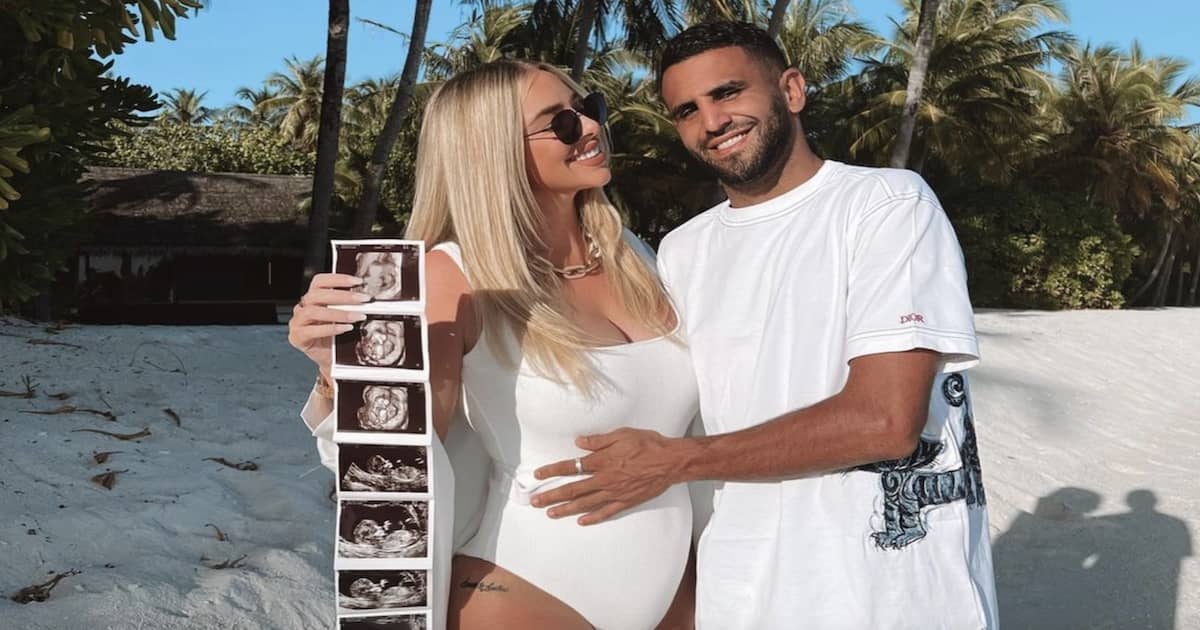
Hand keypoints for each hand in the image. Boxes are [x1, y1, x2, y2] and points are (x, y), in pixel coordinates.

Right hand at [287, 273, 370, 376]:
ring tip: (357, 316)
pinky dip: (330, 328)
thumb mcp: (342, 317)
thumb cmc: (337, 337)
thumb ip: (348, 306)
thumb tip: (366, 297)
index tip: (357, 282)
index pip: (319, 282)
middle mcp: (302, 308)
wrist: (332, 360)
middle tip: (362, 299)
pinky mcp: (297, 337)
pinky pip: (311, 331)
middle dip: (342, 296)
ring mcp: (297, 322)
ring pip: (312, 311)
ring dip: (338, 313)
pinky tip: (345, 328)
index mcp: (312, 299)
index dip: (337, 279)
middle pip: (317, 295)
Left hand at [530, 428, 683, 525]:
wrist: (670, 461)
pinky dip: (593, 517)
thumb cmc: (648, 444)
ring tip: (551, 513)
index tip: (538, 474)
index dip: (552, 470)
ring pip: (585, 503)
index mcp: (602, 461)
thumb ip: (598, 440)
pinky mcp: (626, 501)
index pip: (571, 466)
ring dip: (566, 509)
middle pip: (573, 489)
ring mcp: (615, 492)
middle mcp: (605, 479)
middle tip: (535, 501)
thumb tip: (579, 442)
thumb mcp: (622, 434)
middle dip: (552, 495)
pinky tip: (582, 521)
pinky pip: (606, 512)